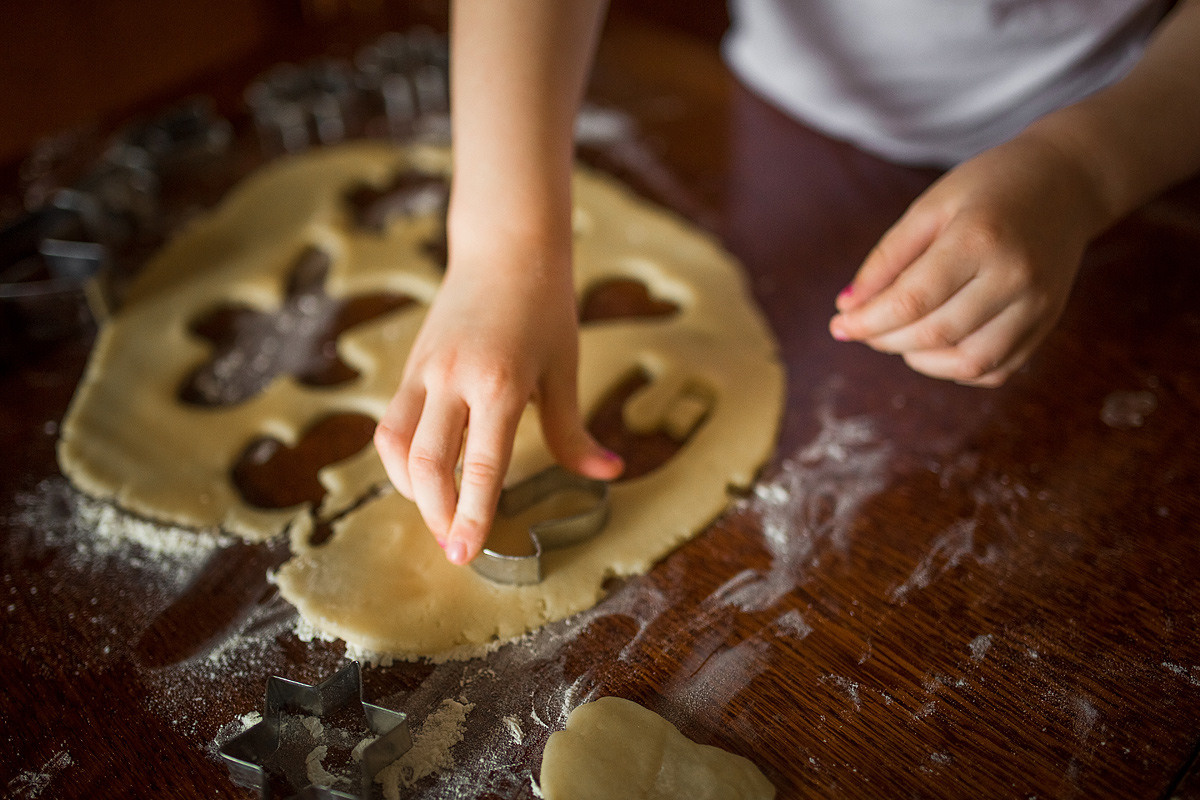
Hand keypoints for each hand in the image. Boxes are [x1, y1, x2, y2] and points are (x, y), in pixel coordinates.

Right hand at [374, 247, 622, 565]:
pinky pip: (392, 424)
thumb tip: (607, 474)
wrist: (504, 247)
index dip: (472, 516)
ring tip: (439, 512)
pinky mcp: (411, 366)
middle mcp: (454, 378)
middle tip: (453, 545)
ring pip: (396, 446)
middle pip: (426, 465)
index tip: (465, 554)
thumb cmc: (544, 306)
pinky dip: (402, 459)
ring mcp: (425, 371)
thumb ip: (574, 430)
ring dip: (411, 489)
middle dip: (437, 514)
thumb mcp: (565, 367)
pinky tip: (427, 474)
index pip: (481, 466)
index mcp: (501, 383)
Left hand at [828, 134, 1105, 386]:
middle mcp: (1015, 277)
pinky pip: (996, 369)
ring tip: (899, 337)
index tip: (838, 325)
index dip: (868, 321)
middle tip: (863, 328)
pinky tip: (936, 346)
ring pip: (968, 362)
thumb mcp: (930, 207)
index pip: (911, 300)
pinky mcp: (1048, 323)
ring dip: (920, 360)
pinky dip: (957, 368)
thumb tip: (847, 307)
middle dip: (886, 340)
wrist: (1067, 182)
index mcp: (979, 239)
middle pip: (935, 334)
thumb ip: (887, 258)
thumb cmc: (989, 188)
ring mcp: (1038, 305)